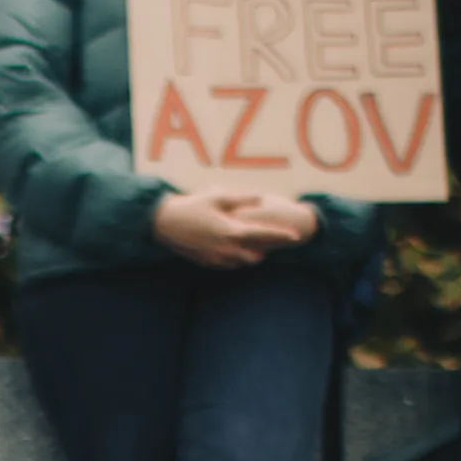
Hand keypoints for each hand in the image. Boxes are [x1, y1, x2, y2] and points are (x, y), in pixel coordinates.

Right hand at [153, 190, 306, 269]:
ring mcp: (217, 258)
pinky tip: (233, 247)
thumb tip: (262, 196)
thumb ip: (242, 198)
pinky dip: (234, 257)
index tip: (296, 236)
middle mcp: (226, 248)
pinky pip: (228, 263)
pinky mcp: (208, 263)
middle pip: (256, 254)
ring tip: (255, 244)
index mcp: (231, 230)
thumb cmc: (192, 206)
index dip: (281, 235)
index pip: (263, 234)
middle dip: (265, 248)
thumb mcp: (218, 197)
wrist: (165, 224)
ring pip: (243, 261)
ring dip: (250, 253)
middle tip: (273, 241)